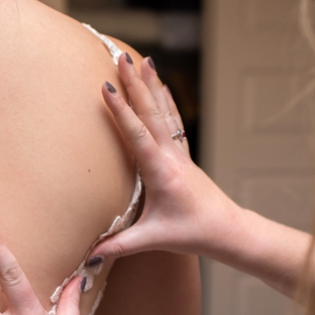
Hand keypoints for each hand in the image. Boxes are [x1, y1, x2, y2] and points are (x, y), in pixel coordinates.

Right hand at [91, 52, 241, 263]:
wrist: (226, 229)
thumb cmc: (191, 233)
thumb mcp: (152, 240)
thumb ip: (118, 247)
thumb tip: (88, 257)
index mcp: (161, 172)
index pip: (138, 135)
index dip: (121, 111)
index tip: (107, 88)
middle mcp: (172, 156)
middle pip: (151, 112)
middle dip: (135, 84)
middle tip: (122, 58)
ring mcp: (179, 153)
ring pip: (163, 111)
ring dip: (151, 85)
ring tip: (142, 59)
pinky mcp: (183, 156)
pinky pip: (173, 120)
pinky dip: (165, 100)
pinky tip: (161, 86)